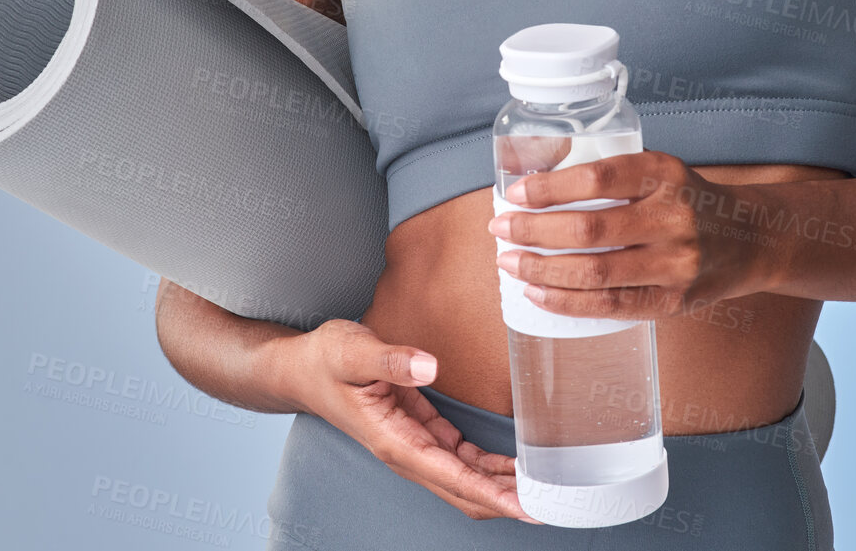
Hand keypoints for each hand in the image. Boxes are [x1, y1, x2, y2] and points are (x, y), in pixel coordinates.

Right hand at [272, 319, 539, 523]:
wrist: (300, 369)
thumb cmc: (323, 361)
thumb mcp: (350, 350)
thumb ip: (389, 359)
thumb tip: (426, 365)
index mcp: (394, 442)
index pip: (455, 478)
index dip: (495, 495)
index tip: (529, 505)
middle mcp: (408, 453)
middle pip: (467, 492)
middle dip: (509, 500)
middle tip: (555, 500)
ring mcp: (414, 447)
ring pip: (467, 480)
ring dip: (503, 486)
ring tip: (545, 485)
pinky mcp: (421, 433)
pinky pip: (462, 460)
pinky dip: (489, 467)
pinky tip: (515, 464)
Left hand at [486, 149, 774, 320]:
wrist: (751, 238)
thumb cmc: (686, 199)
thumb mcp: (659, 170)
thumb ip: (610, 176)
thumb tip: (531, 189)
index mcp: (665, 174)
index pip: (598, 178)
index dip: (550, 188)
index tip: (515, 193)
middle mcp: (673, 218)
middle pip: (589, 229)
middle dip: (533, 231)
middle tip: (500, 229)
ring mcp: (676, 264)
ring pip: (595, 272)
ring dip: (541, 270)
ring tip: (509, 263)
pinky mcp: (674, 301)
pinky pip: (611, 306)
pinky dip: (567, 302)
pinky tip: (538, 294)